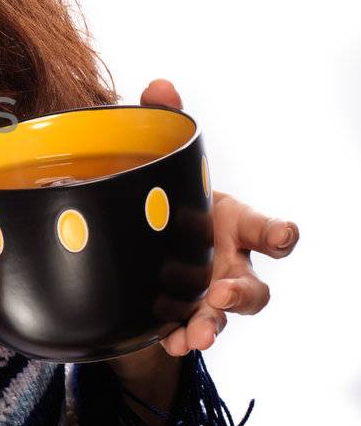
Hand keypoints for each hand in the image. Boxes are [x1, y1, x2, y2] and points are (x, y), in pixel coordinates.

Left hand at [133, 78, 298, 358]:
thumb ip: (168, 120)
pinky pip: (185, 330)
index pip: (270, 231)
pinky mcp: (180, 311)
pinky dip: (177, 336)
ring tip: (196, 335)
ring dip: (213, 325)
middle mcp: (231, 263)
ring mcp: (208, 292)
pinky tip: (166, 340)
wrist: (143, 229)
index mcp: (236, 223)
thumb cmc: (173, 192)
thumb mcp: (169, 158)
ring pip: (224, 317)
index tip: (283, 234)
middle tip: (222, 295)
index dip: (280, 233)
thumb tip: (160, 85)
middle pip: (254, 286)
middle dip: (243, 293)